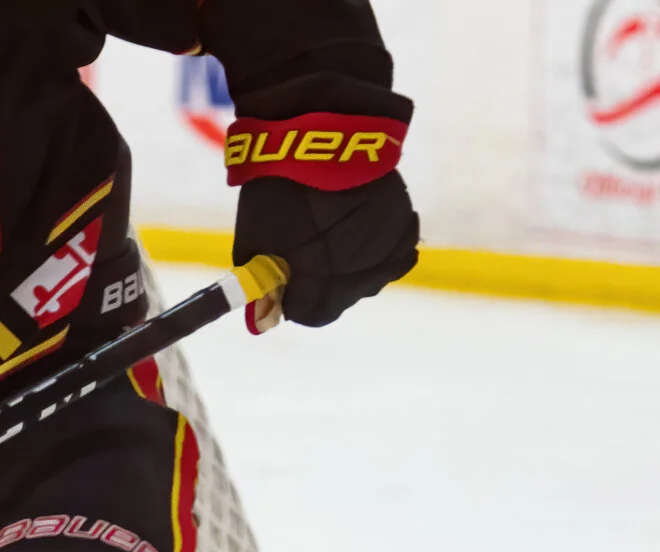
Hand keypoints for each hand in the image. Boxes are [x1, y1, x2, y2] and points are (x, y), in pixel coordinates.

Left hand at [224, 107, 418, 327]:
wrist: (323, 126)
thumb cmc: (279, 182)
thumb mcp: (254, 235)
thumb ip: (261, 280)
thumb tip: (262, 316)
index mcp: (316, 275)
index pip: (309, 313)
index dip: (295, 302)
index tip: (285, 284)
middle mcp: (355, 270)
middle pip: (341, 298)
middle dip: (322, 283)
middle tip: (307, 252)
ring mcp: (384, 249)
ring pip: (370, 278)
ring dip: (352, 266)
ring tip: (334, 231)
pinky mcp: (405, 226)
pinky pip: (395, 254)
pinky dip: (379, 247)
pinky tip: (361, 224)